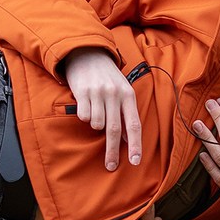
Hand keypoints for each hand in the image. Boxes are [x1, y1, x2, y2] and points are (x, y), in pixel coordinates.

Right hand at [63, 47, 141, 169]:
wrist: (88, 53)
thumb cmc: (108, 77)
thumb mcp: (123, 91)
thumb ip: (126, 114)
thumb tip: (129, 139)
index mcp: (128, 95)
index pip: (134, 124)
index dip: (136, 144)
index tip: (135, 162)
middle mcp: (115, 94)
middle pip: (114, 129)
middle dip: (112, 151)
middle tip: (111, 166)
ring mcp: (98, 93)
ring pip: (96, 124)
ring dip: (95, 124)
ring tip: (95, 110)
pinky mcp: (83, 91)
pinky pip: (83, 116)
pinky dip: (84, 115)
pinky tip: (85, 103)